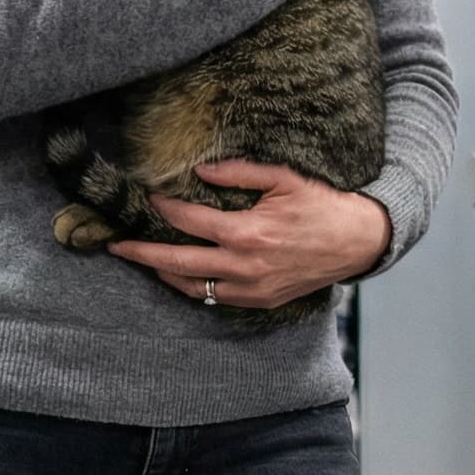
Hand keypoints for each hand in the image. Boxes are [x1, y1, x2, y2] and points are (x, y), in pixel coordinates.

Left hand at [107, 159, 389, 308]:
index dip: (164, 208)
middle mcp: (245, 267)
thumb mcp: (283, 178)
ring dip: (164, 273)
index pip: (190, 222)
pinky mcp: (261, 301)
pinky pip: (215, 299)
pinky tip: (181, 274)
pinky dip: (194, 287)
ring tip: (143, 259)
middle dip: (142, 252)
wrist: (358, 242)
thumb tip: (199, 173)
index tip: (148, 198)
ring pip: (193, 288)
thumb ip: (238, 173)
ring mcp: (252, 289)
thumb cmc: (322, 205)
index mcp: (248, 233)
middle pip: (178, 262)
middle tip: (116, 245)